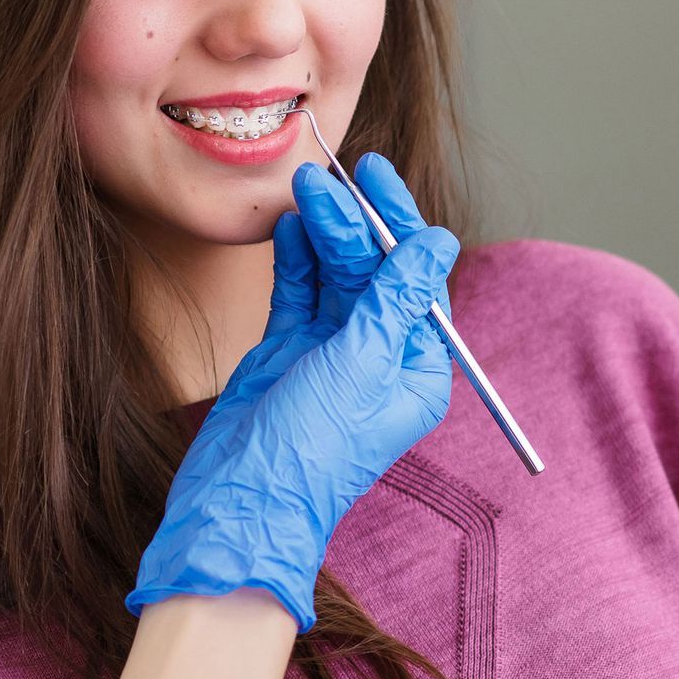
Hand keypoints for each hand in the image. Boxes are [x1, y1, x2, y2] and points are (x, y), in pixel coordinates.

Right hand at [127, 154, 458, 630]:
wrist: (240, 500)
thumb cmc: (311, 449)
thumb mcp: (361, 364)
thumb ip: (395, 299)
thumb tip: (439, 243)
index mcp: (417, 368)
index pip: (416, 279)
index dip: (399, 224)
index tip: (378, 177)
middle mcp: (379, 357)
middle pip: (373, 271)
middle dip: (352, 223)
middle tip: (327, 177)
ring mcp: (331, 353)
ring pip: (334, 276)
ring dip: (322, 233)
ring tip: (303, 190)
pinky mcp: (288, 352)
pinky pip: (298, 293)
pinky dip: (295, 260)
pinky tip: (289, 227)